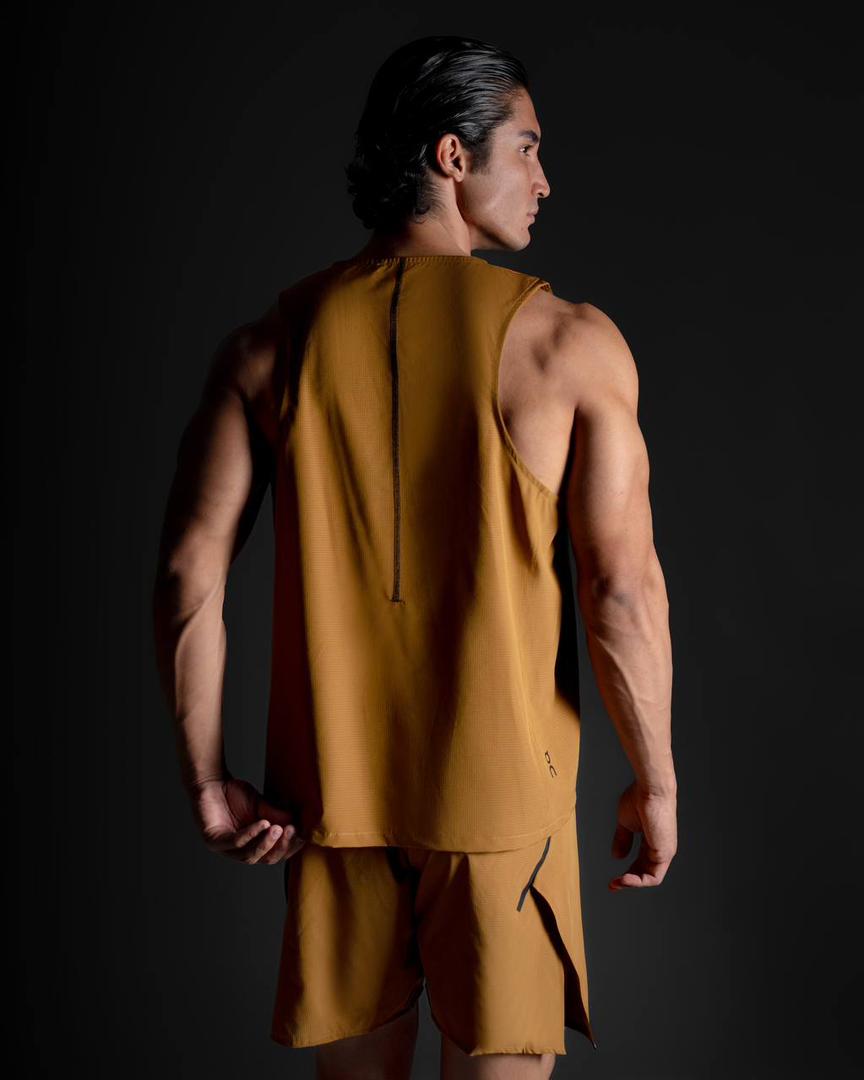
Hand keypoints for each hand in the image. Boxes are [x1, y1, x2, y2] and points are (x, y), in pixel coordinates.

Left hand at [189, 776, 305, 864]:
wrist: (211, 782)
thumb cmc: (234, 794)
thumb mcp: (261, 805)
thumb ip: (276, 815)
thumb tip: (297, 823)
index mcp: (253, 845)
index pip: (274, 854)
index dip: (289, 847)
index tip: (302, 834)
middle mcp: (239, 851)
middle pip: (264, 859)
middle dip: (279, 847)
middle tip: (291, 831)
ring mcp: (225, 849)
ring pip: (249, 856)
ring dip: (265, 843)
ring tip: (277, 828)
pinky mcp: (212, 841)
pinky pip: (234, 843)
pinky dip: (250, 834)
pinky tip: (262, 823)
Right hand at [609, 780, 676, 889]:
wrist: (650, 790)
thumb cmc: (638, 799)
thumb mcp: (625, 823)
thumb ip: (622, 840)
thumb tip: (617, 856)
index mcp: (652, 840)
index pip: (641, 862)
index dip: (627, 872)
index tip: (613, 879)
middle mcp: (660, 848)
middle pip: (645, 872)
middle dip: (628, 881)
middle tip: (613, 885)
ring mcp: (664, 851)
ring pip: (650, 877)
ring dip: (632, 883)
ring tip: (617, 883)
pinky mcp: (665, 853)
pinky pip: (653, 876)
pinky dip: (638, 882)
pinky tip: (624, 879)